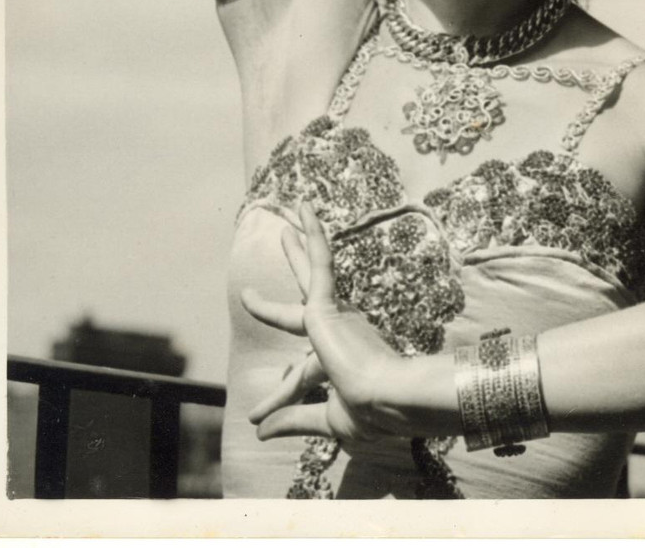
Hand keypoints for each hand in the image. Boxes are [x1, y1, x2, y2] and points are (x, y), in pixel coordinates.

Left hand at [241, 203, 412, 446]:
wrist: (385, 400)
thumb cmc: (366, 413)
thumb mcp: (324, 418)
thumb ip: (292, 419)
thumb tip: (259, 431)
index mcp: (341, 360)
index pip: (305, 368)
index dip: (281, 389)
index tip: (259, 412)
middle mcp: (340, 331)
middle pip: (308, 295)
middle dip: (298, 268)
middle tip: (286, 237)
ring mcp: (335, 316)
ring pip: (312, 273)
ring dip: (299, 248)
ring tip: (289, 220)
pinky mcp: (328, 305)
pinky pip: (320, 264)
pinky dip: (313, 238)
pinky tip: (305, 212)